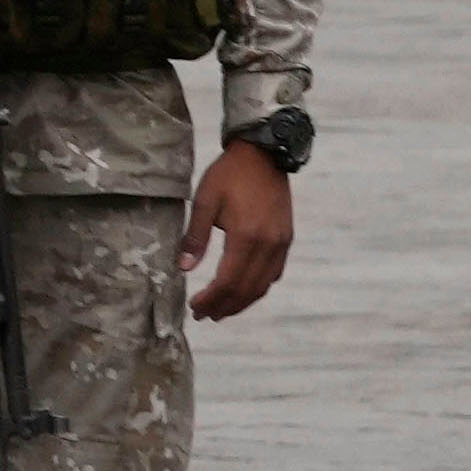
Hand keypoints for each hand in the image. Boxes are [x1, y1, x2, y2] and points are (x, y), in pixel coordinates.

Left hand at [185, 140, 298, 319]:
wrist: (264, 154)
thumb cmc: (229, 175)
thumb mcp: (204, 201)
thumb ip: (195, 237)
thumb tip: (184, 269)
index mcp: (247, 237)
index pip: (228, 282)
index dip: (211, 300)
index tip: (195, 308)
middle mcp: (269, 244)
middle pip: (247, 289)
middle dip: (225, 307)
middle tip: (204, 316)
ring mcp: (281, 243)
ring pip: (263, 285)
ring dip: (242, 301)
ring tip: (221, 310)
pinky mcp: (286, 238)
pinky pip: (274, 273)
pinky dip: (258, 287)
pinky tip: (243, 290)